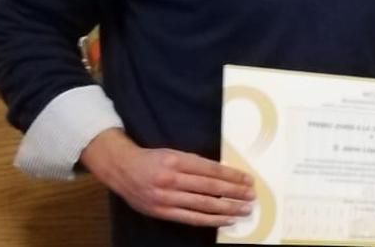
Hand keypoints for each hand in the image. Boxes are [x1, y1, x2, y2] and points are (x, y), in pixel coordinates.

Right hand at [80, 128, 254, 226]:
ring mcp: (165, 197)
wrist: (122, 169)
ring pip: (203, 204)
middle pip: (210, 187)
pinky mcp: (161, 211)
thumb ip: (196, 163)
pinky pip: (190, 218)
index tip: (248, 180)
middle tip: (251, 196)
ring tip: (244, 209)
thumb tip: (224, 173)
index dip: (232, 176)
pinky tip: (225, 220)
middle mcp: (171, 179)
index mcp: (176, 160)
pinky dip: (210, 220)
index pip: (211, 170)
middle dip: (234, 192)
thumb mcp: (175, 154)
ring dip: (227, 208)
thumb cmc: (153, 160)